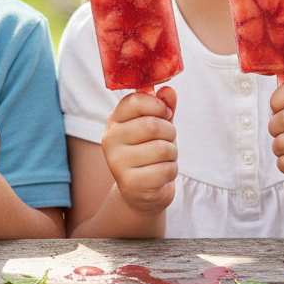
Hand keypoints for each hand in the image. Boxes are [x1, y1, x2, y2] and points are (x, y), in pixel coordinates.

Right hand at [101, 86, 177, 214]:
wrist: (141, 193)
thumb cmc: (149, 153)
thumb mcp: (157, 127)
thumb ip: (162, 108)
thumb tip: (169, 91)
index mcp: (114, 121)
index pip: (134, 101)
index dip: (157, 105)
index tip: (164, 114)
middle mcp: (110, 140)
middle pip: (152, 125)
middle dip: (170, 133)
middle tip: (166, 140)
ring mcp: (117, 162)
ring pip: (162, 149)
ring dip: (172, 154)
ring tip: (163, 159)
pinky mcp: (131, 183)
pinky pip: (166, 169)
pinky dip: (172, 171)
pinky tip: (161, 174)